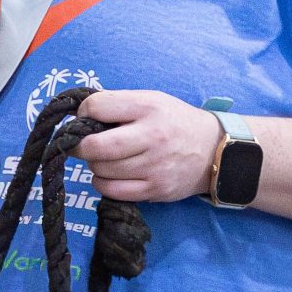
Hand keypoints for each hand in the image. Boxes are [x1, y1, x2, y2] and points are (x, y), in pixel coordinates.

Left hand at [72, 89, 220, 204]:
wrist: (213, 149)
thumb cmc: (173, 121)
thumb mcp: (150, 100)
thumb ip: (117, 104)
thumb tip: (79, 114)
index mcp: (148, 107)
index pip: (97, 108)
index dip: (83, 113)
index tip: (86, 119)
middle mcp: (152, 136)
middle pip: (95, 146)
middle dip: (80, 146)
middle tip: (81, 145)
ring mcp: (154, 166)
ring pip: (101, 170)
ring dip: (93, 165)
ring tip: (104, 158)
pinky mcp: (155, 189)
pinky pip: (112, 191)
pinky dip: (102, 183)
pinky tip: (109, 175)